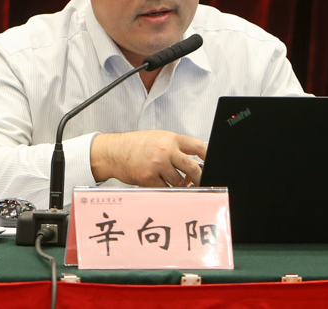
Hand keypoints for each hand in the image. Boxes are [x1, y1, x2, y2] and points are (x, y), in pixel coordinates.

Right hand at [90, 130, 206, 186]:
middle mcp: (166, 151)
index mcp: (171, 139)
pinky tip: (163, 184)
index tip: (213, 163)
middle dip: (199, 177)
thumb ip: (176, 148)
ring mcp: (157, 165)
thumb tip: (194, 162)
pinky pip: (166, 189)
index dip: (209, 156)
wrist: (114, 152)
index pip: (198, 146)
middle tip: (200, 182)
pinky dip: (167, 190)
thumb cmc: (136, 145)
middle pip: (193, 167)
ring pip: (179, 181)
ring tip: (176, 182)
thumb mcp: (159, 138)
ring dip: (181, 185)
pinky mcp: (149, 179)